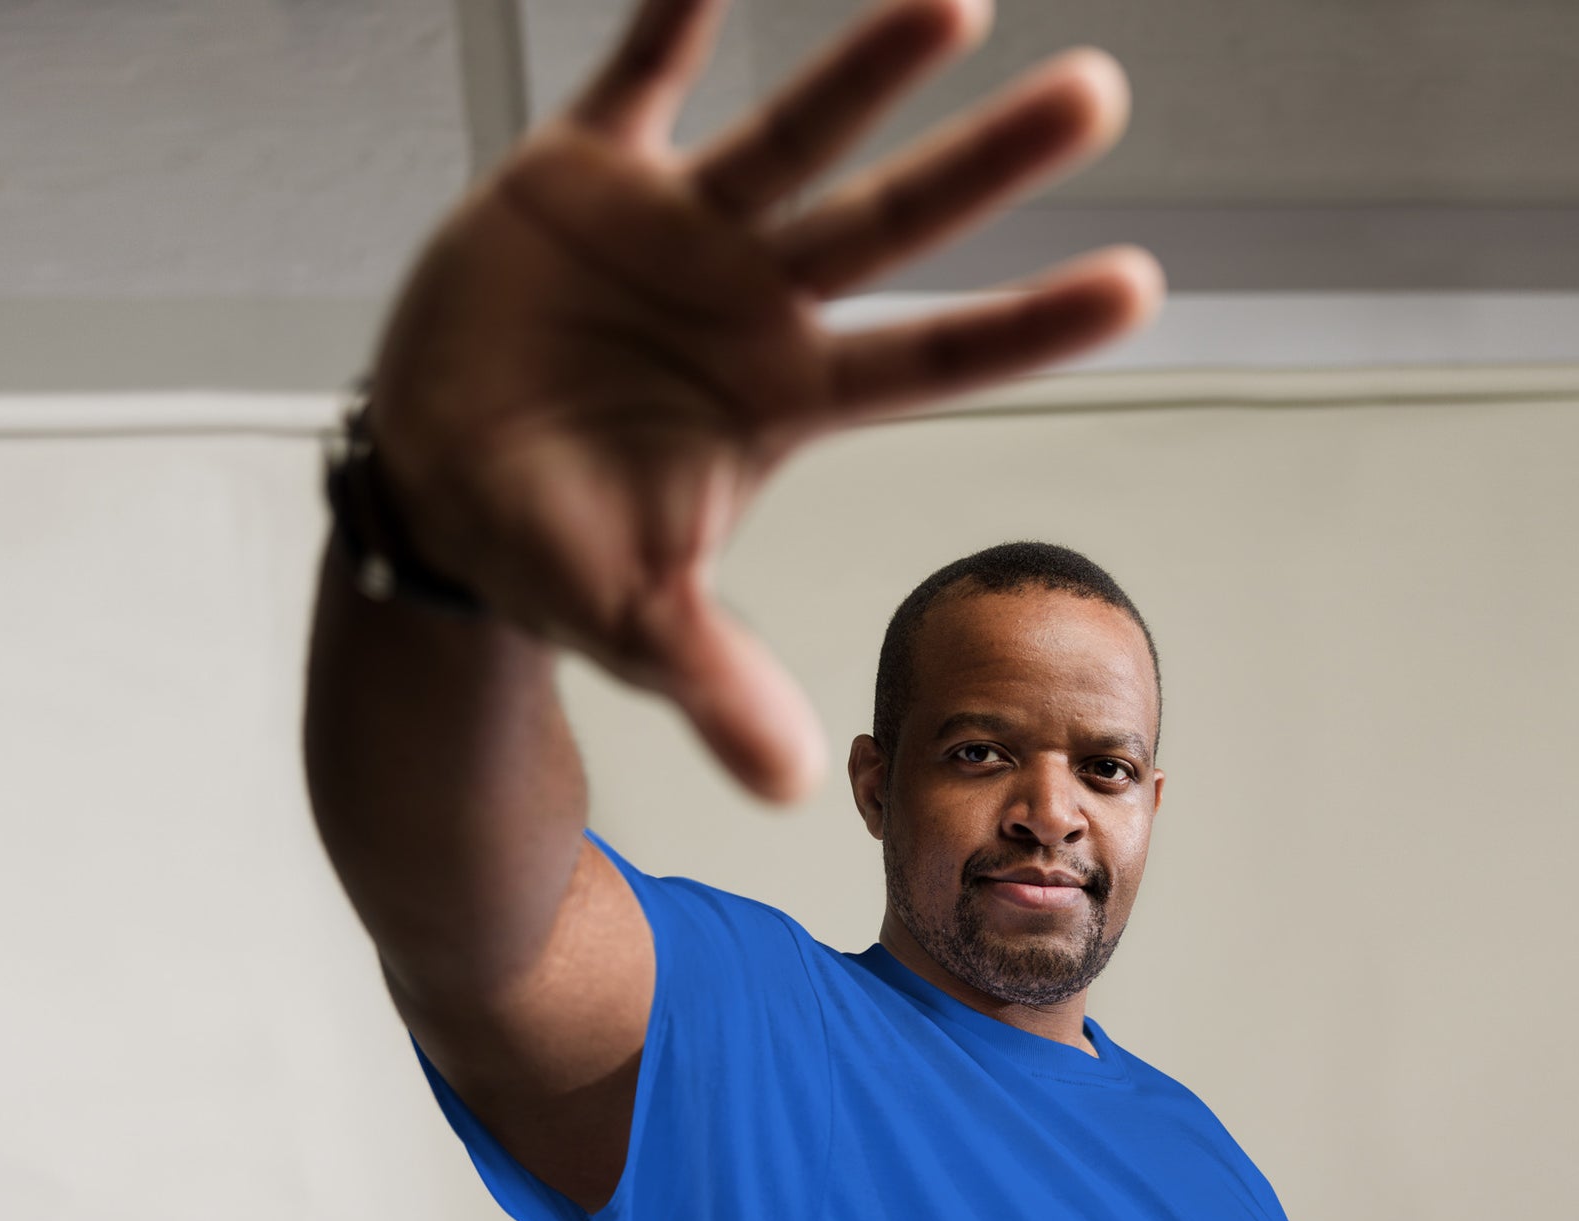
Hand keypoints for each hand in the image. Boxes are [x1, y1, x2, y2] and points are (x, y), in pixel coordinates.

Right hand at [365, 0, 1163, 801]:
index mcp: (783, 400)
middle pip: (891, 227)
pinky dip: (673, 16)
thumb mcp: (635, 623)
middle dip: (986, 166)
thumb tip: (792, 786)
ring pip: (790, 135)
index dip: (1028, 327)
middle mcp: (751, 304)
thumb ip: (716, 682)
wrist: (439, 485)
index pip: (931, 361)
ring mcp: (674, 234)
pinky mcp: (580, 177)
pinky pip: (636, 76)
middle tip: (1100, 98)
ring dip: (866, 68)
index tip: (1140, 287)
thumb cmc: (553, 551)